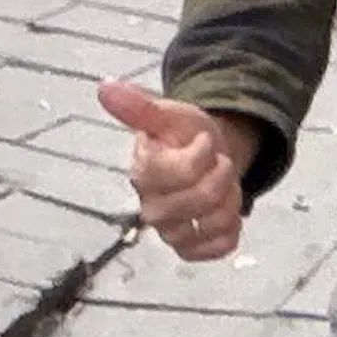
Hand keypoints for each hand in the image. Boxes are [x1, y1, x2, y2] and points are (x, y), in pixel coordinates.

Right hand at [100, 76, 255, 262]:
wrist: (206, 157)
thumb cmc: (183, 135)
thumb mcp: (169, 114)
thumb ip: (139, 106)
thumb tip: (104, 87)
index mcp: (143, 173)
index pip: (181, 171)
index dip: (203, 153)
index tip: (203, 140)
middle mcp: (151, 207)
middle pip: (201, 200)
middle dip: (221, 176)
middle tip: (217, 163)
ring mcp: (169, 232)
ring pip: (214, 223)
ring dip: (230, 200)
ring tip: (221, 185)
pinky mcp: (188, 249)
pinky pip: (219, 246)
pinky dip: (232, 227)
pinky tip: (224, 210)